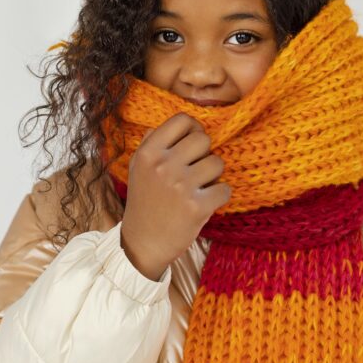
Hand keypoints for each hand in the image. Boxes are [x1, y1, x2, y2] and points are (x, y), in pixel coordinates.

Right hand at [119, 112, 232, 280]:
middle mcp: (163, 166)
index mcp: (148, 153)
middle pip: (203, 139)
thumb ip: (155, 141)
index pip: (183, 120)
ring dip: (213, 176)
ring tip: (199, 188)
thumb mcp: (138, 166)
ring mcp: (180, 186)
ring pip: (217, 163)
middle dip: (204, 154)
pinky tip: (205, 203)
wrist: (143, 242)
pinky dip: (219, 196)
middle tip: (194, 171)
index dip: (192, 130)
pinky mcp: (196, 207)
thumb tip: (184, 124)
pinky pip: (224, 188)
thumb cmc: (145, 201)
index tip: (190, 147)